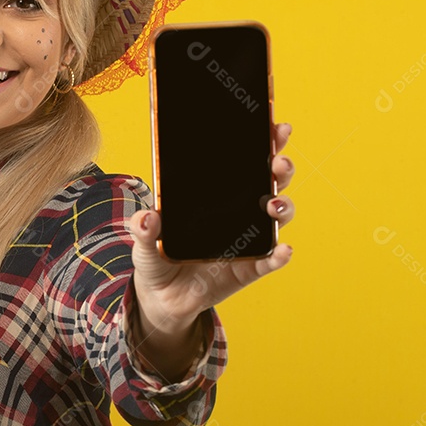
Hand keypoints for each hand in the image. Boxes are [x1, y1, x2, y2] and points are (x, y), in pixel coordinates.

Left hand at [128, 122, 296, 333]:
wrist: (162, 298)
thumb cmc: (156, 259)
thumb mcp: (143, 241)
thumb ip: (143, 230)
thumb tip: (147, 217)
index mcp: (214, 196)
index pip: (242, 163)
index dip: (261, 143)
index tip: (271, 126)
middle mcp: (237, 213)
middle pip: (267, 183)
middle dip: (279, 167)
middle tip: (278, 162)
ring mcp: (246, 240)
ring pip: (275, 217)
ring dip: (282, 206)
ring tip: (274, 204)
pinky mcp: (248, 269)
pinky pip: (269, 260)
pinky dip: (279, 255)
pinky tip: (283, 249)